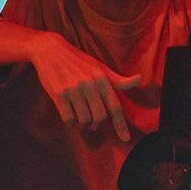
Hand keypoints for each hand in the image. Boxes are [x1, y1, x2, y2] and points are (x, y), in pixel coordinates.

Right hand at [26, 32, 143, 143]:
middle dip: (97, 125)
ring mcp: (73, 90)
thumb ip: (118, 78)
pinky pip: (68, 118)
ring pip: (84, 120)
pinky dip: (71, 123)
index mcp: (101, 79)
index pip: (115, 107)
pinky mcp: (59, 94)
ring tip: (80, 119)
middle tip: (92, 124)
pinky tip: (71, 117)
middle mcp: (89, 84)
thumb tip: (139, 80)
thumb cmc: (78, 61)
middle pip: (100, 117)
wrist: (51, 51)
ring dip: (83, 124)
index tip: (125, 138)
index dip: (121, 125)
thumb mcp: (99, 67)